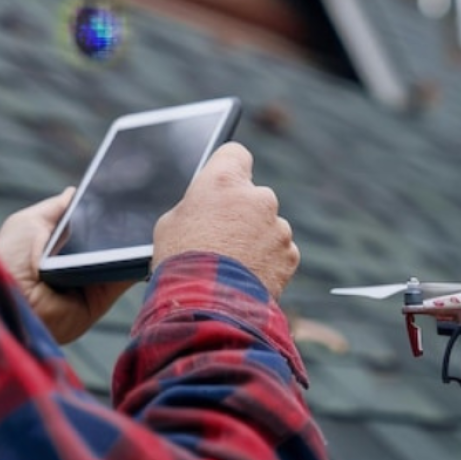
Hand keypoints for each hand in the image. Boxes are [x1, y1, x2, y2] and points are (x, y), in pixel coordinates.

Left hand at [0, 189, 136, 343]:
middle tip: (141, 203)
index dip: (104, 209)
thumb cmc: (9, 258)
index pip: (89, 223)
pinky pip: (125, 277)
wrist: (9, 299)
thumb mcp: (28, 223)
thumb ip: (56, 209)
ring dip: (133, 242)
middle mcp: (76, 262)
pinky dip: (139, 263)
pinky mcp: (100, 299)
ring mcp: (90, 280)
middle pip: (108, 239)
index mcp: (58, 244)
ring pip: (122, 256)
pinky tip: (147, 243)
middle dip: (123, 223)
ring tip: (146, 218)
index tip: (125, 190)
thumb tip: (75, 192)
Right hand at [152, 142, 298, 298]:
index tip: (224, 181)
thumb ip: (195, 205)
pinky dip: (267, 260)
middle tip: (221, 234)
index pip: (235, 153)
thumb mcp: (171, 222)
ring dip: (255, 237)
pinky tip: (247, 275)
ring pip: (267, 224)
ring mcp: (277, 226)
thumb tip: (204, 208)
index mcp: (224, 181)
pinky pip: (279, 250)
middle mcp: (257, 197)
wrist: (207, 306)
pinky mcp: (289, 255)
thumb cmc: (181, 260)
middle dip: (242, 210)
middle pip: (252, 194)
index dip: (228, 167)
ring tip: (232, 262)